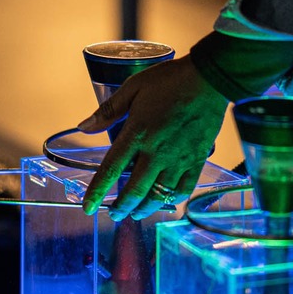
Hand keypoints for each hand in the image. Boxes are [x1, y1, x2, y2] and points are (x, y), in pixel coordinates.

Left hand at [78, 55, 228, 220]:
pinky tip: (165, 201)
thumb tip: (83, 127)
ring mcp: (178, 158)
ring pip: (159, 195)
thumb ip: (107, 111)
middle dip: (121, 207)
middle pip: (135, 190)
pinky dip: (172, 200)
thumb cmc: (169, 80)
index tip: (88, 207)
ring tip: (135, 213)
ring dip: (144, 208)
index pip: (111, 170)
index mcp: (137, 133)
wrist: (209, 79)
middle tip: (114, 214)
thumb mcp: (133, 88)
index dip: (97, 191)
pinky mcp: (197, 160)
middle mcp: (157, 151)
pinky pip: (184, 188)